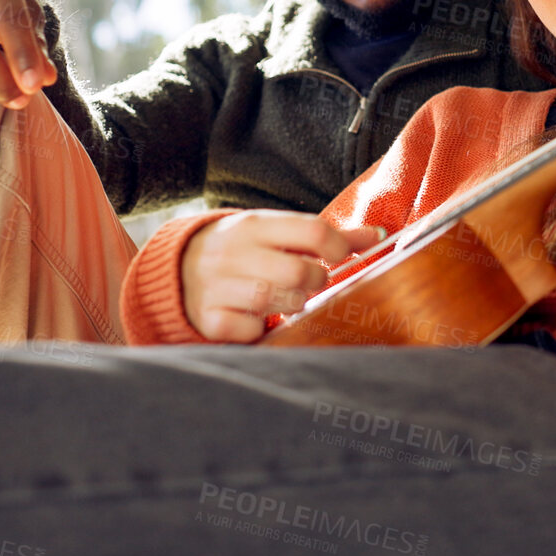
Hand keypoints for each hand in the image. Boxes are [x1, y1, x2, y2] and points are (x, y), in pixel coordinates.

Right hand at [180, 211, 386, 342]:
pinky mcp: (208, 318)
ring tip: (285, 299)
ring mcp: (217, 286)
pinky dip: (260, 329)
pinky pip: (250, 330)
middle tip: (309, 282)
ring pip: (275, 302)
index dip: (339, 248)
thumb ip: (325, 236)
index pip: (311, 230)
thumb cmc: (245, 251)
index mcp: (254, 224)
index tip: (340, 258)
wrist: (178, 268)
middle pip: (297, 273)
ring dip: (291, 306)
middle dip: (314, 282)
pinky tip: (255, 318)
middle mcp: (233, 252)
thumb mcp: (276, 233)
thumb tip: (377, 236)